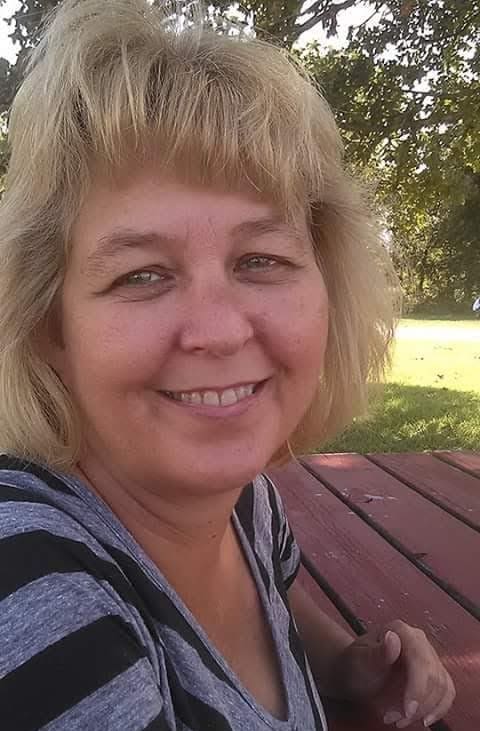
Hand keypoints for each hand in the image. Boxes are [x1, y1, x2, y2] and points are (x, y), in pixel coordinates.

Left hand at [333, 619, 455, 727]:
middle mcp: (419, 640)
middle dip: (417, 704)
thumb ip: (378, 652)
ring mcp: (428, 656)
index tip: (407, 711)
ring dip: (424, 710)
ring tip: (399, 720)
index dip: (417, 688)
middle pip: (433, 677)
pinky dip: (438, 709)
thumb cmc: (355, 663)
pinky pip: (446, 691)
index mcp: (401, 631)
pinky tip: (424, 720)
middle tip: (393, 718)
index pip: (420, 661)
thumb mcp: (360, 660)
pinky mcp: (433, 672)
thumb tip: (393, 637)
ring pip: (441, 687)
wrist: (355, 672)